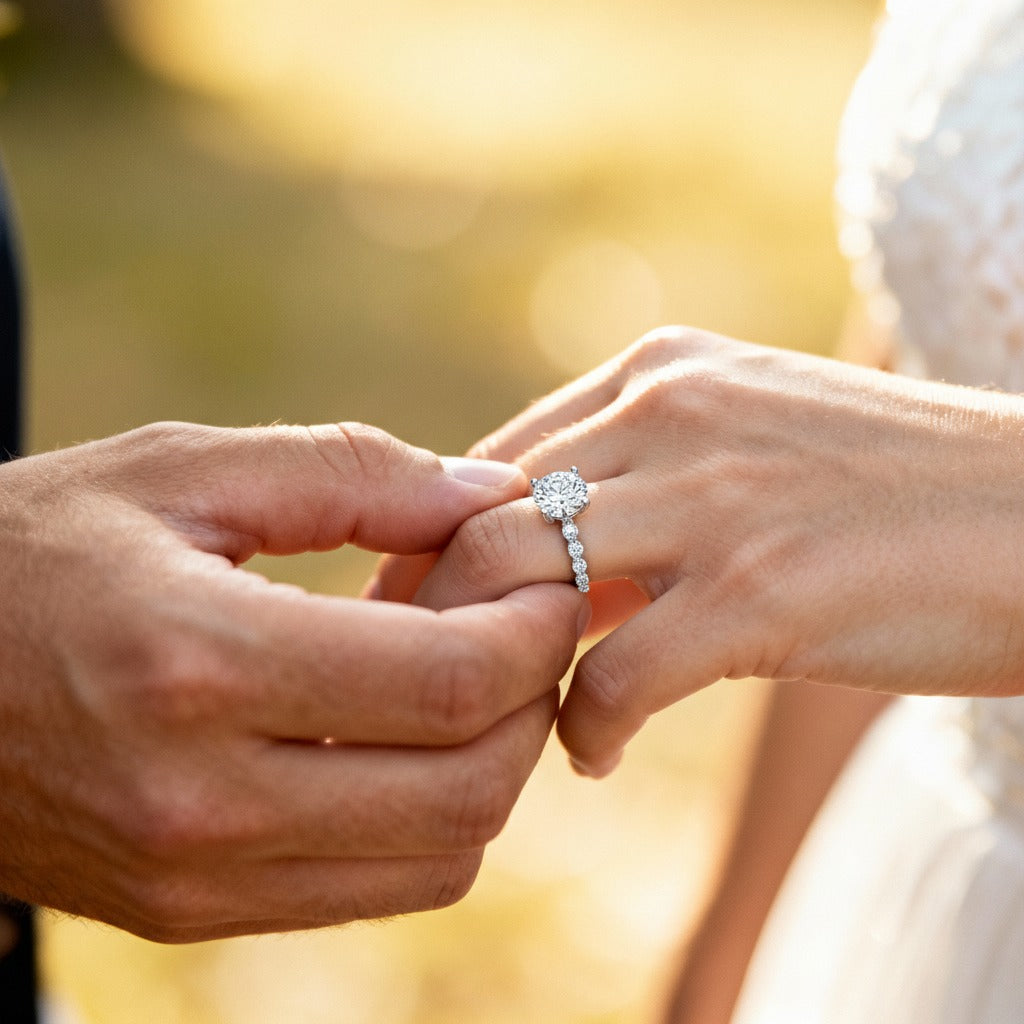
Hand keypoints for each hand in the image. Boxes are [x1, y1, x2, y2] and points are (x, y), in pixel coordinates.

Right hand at [0, 421, 586, 940]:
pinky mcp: (193, 911)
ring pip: (442, 855)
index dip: (537, 629)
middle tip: (527, 625)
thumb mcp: (179, 471)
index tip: (551, 580)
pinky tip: (408, 733)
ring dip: (494, 763)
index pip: (454, 682)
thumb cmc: (33, 549)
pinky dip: (432, 814)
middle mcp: (205, 799)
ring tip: (472, 675)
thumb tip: (491, 494)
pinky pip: (376, 887)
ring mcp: (198, 877)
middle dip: (536, 700)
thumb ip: (351, 473)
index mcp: (200, 662)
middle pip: (471, 786)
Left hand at [374, 328, 1023, 774]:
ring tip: (502, 718)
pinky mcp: (764, 591)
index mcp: (657, 373)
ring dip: (491, 668)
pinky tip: (596, 753)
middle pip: (479, 517)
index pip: (489, 458)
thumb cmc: (884, 489)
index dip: (430, 543)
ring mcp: (714, 498)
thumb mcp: (745, 444)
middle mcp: (670, 414)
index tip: (404, 611)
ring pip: (521, 584)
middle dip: (428, 610)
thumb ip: (635, 489)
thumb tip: (536, 576)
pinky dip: (586, 729)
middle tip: (415, 683)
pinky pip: (614, 677)